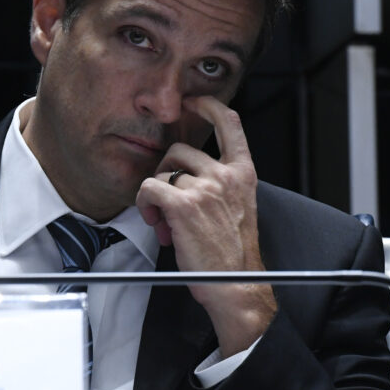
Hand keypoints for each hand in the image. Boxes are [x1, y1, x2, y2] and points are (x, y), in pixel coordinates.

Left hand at [135, 96, 276, 357]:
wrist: (238, 286)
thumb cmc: (235, 257)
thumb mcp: (238, 209)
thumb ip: (218, 186)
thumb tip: (183, 178)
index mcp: (243, 174)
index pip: (230, 123)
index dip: (208, 106)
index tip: (194, 102)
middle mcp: (226, 176)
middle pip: (180, 149)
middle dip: (167, 173)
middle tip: (170, 205)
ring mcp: (205, 188)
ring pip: (163, 172)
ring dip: (157, 194)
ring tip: (166, 221)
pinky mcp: (183, 205)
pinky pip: (149, 188)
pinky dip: (145, 204)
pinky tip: (157, 222)